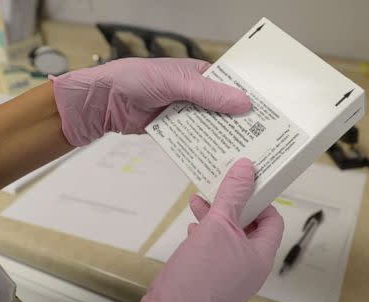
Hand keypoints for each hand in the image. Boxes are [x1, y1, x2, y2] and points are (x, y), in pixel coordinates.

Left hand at [50, 58, 250, 145]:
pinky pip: (192, 140)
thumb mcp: (176, 82)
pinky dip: (202, 148)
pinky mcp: (173, 131)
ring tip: (245, 152)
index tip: (266, 113)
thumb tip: (243, 103)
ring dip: (221, 138)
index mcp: (199, 74)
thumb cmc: (136, 79)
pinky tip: (218, 159)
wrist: (103, 102)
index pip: (229, 85)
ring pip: (209, 127)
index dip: (246, 98)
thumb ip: (208, 94)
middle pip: (222, 109)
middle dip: (237, 123)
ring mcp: (183, 113)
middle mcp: (194, 94)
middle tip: (261, 138)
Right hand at [124, 159, 283, 301]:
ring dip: (216, 218)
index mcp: (260, 256)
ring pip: (229, 238)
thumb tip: (246, 169)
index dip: (260, 199)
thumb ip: (232, 195)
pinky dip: (206, 235)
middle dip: (232, 205)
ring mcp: (231, 276)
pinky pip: (215, 251)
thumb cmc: (199, 277)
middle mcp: (250, 268)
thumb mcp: (217, 226)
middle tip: (220, 187)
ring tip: (199, 202)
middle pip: (249, 227)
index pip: (272, 220)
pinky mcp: (212, 280)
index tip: (245, 183)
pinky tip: (193, 228)